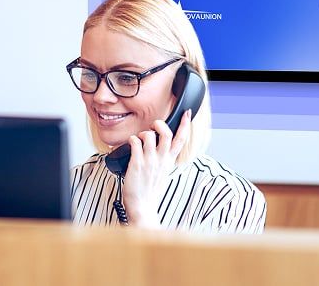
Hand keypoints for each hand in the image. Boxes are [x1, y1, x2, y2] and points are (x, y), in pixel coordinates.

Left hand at [121, 110, 191, 228]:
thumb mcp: (163, 173)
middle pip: (166, 134)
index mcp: (169, 161)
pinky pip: (135, 143)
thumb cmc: (150, 190)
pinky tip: (131, 143)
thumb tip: (161, 146)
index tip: (187, 113)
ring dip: (144, 133)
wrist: (142, 206)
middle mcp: (161, 160)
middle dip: (160, 124)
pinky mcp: (136, 164)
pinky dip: (132, 139)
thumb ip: (164, 159)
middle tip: (155, 125)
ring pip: (149, 136)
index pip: (181, 140)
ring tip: (140, 138)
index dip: (185, 125)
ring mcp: (149, 162)